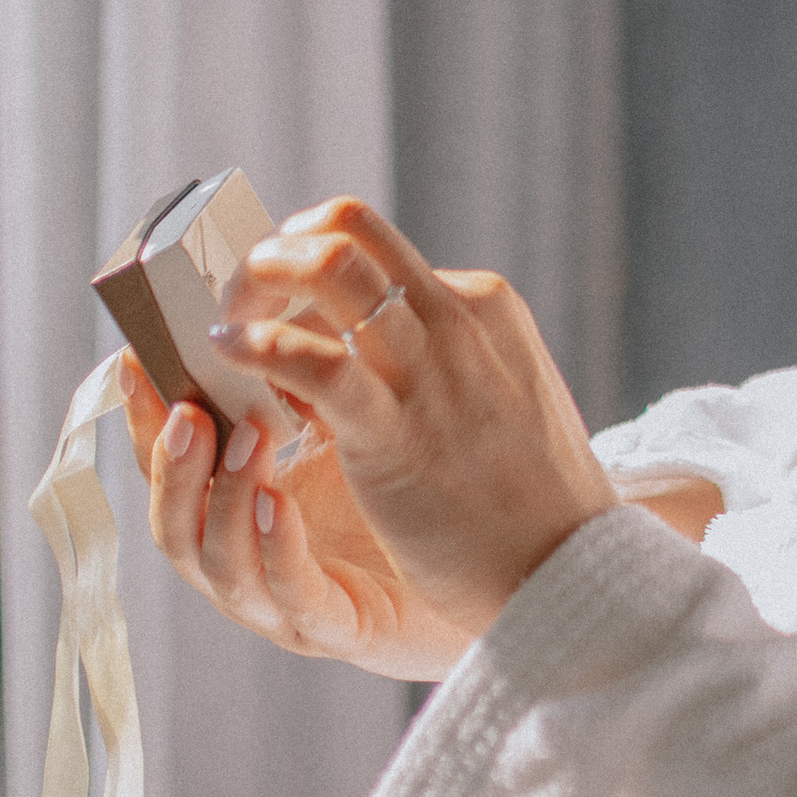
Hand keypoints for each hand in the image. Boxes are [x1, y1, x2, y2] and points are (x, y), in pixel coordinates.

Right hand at [123, 352, 476, 677]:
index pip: (176, 466)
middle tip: (187, 408)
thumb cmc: (421, 492)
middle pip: (177, 524)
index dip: (144, 420)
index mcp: (245, 504)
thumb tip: (270, 304)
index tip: (137, 360)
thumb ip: (305, 381)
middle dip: (172, 466)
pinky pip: (296, 595)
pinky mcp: (345, 626)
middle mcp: (254, 556)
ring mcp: (291, 598)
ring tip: (245, 436)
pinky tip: (277, 503)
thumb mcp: (354, 421)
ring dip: (223, 498)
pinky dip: (276, 549)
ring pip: (222, 564)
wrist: (504, 575)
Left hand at [204, 199, 618, 649]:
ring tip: (224, 326)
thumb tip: (364, 349)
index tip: (278, 298)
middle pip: (346, 226)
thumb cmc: (531, 499)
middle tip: (242, 297)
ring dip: (256, 284)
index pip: (374, 243)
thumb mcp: (501, 395)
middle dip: (276, 250)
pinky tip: (228, 356)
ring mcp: (429, 367)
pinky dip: (258, 346)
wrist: (572, 570)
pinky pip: (312, 360)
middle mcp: (456, 316)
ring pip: (327, 267)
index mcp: (482, 304)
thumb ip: (443, 362)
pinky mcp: (395, 430)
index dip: (311, 260)